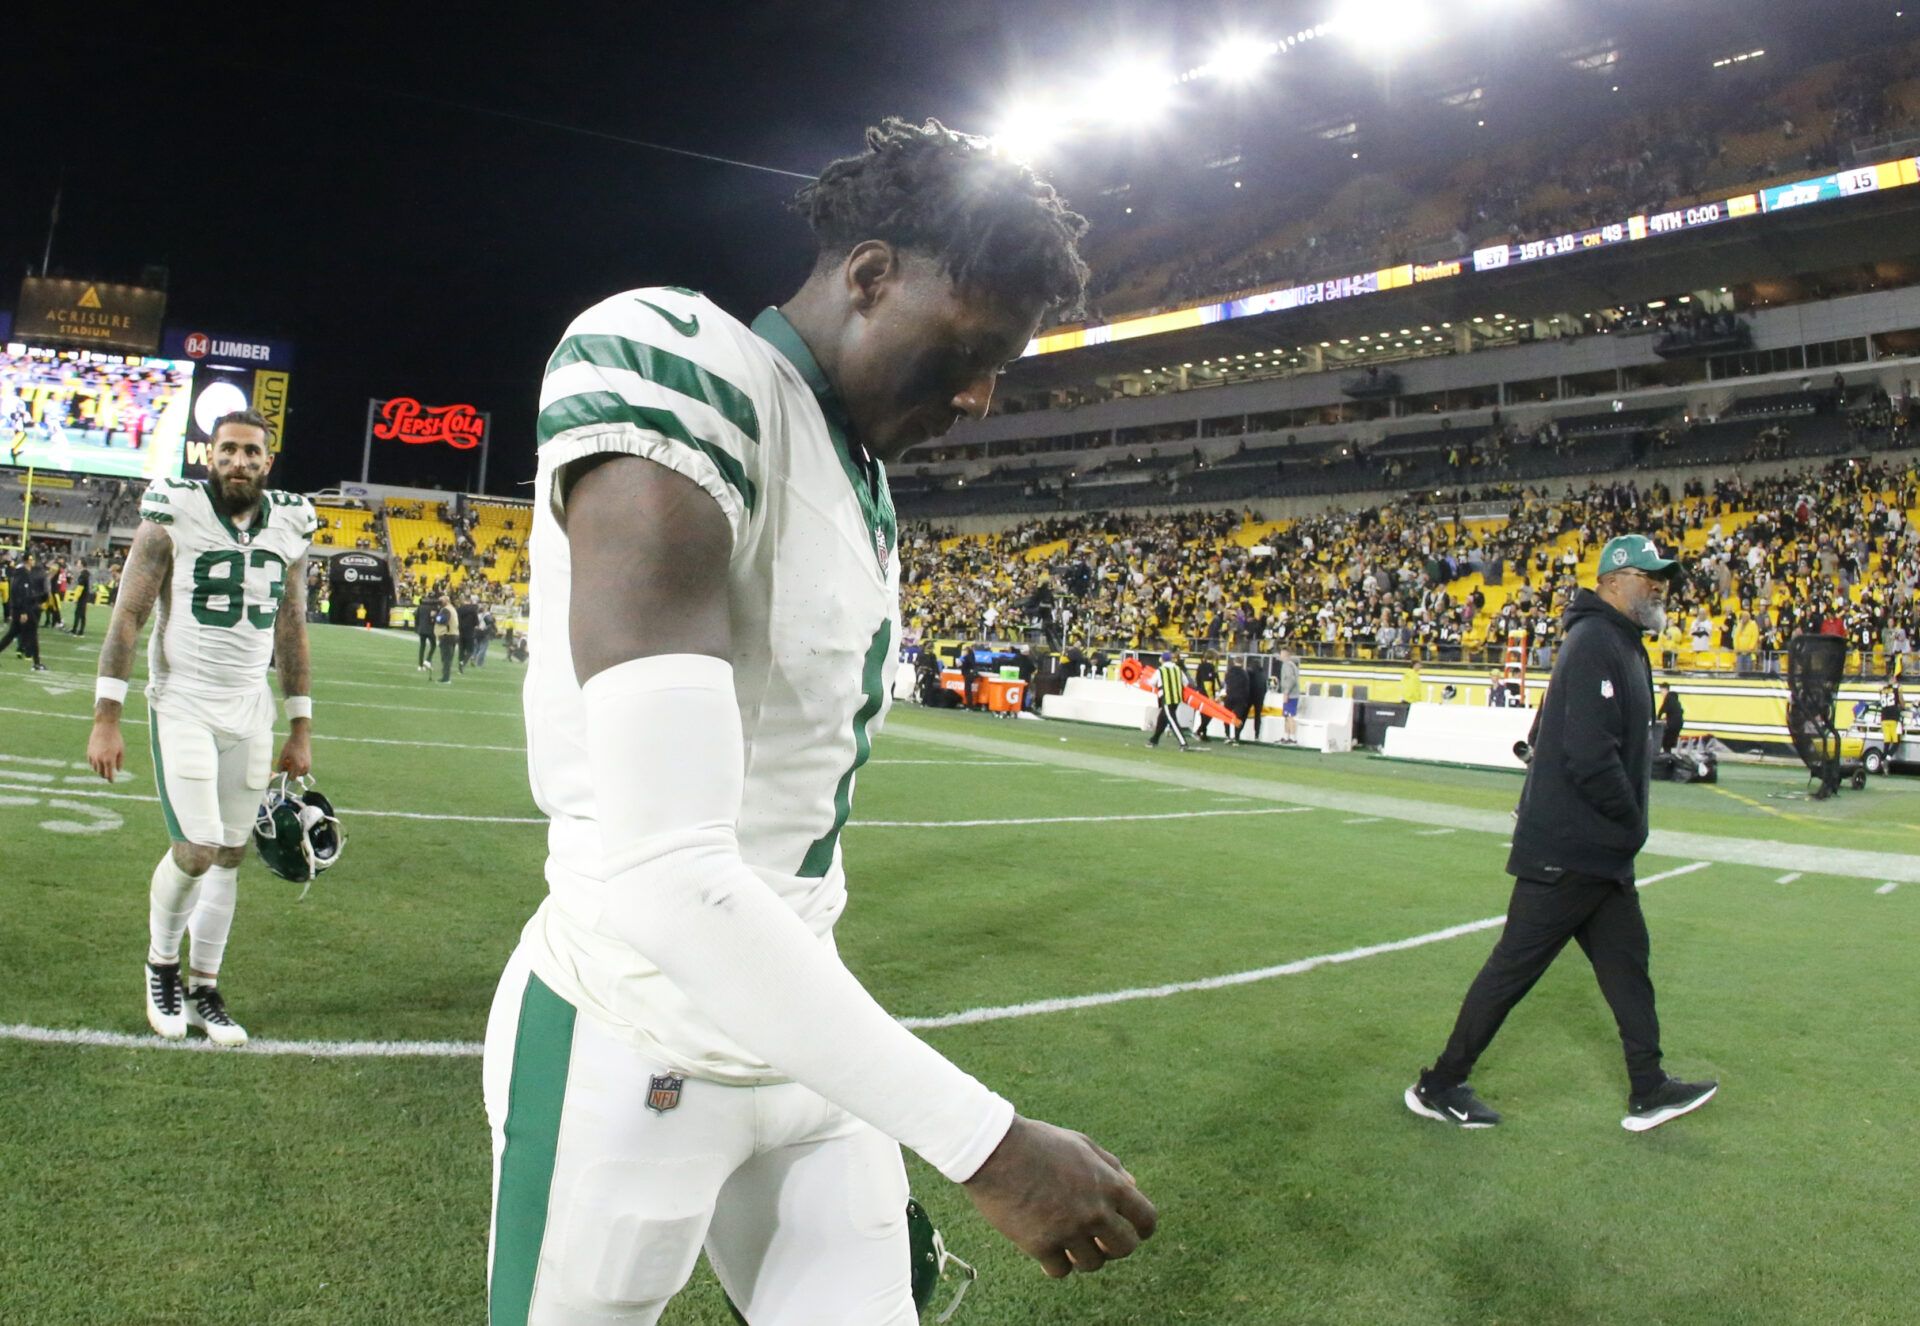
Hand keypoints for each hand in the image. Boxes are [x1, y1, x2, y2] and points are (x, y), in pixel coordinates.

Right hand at [87, 719, 123, 781]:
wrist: (105, 728)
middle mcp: (100, 760)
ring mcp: (93, 756)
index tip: (112, 781)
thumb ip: (120, 762)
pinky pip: (91, 763)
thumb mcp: (121, 750)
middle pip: (101, 773)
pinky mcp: (89, 752)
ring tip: (104, 769)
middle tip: (108, 776)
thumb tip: (118, 771)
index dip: (110, 779)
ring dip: (100, 770)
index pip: (108, 775)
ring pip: (95, 769)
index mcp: (109, 760)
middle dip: (105, 776)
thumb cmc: (116, 738)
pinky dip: (95, 765)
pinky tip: (99, 763)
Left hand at [276, 729, 312, 777]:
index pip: (292, 778)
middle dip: (292, 772)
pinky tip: (296, 758)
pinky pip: (305, 767)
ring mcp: (309, 763)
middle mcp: (305, 767)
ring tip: (292, 761)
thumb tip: (280, 772)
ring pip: (302, 772)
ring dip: (297, 770)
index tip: (284, 769)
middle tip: (287, 764)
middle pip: (297, 775)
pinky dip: (300, 766)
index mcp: (298, 767)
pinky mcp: (310, 760)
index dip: (287, 775)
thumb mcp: (283, 755)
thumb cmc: (291, 745)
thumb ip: (280, 765)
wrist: (301, 736)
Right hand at [963, 1115, 1155, 1277]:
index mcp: (1109, 1184)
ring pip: (1093, 1264)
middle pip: (1124, 1248)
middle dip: (1113, 1246)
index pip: (1146, 1220)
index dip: (1141, 1229)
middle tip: (1097, 1240)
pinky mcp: (1041, 1245)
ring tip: (1067, 1243)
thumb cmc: (1038, 1142)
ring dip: (1083, 1257)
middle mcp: (1095, 1210)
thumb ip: (1110, 1167)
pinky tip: (1046, 1251)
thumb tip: (1133, 1186)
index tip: (1130, 1231)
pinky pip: (1060, 1271)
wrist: (995, 1150)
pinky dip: (1055, 1264)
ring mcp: (1069, 1230)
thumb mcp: (1081, 1145)